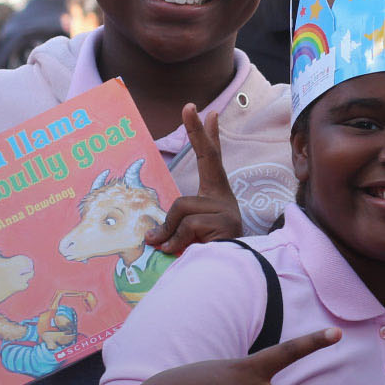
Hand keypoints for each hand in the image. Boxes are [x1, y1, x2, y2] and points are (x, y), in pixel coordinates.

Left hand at [147, 104, 243, 255]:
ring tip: (170, 247)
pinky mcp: (224, 222)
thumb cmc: (206, 258)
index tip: (208, 113)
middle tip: (190, 106)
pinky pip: (187, 224)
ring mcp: (225, 209)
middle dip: (198, 132)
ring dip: (170, 229)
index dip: (208, 137)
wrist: (231, 279)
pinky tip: (180, 251)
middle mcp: (223, 199)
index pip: (211, 161)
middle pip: (210, 158)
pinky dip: (176, 239)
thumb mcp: (184, 239)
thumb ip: (170, 230)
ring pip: (183, 207)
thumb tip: (153, 238)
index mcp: (215, 198)